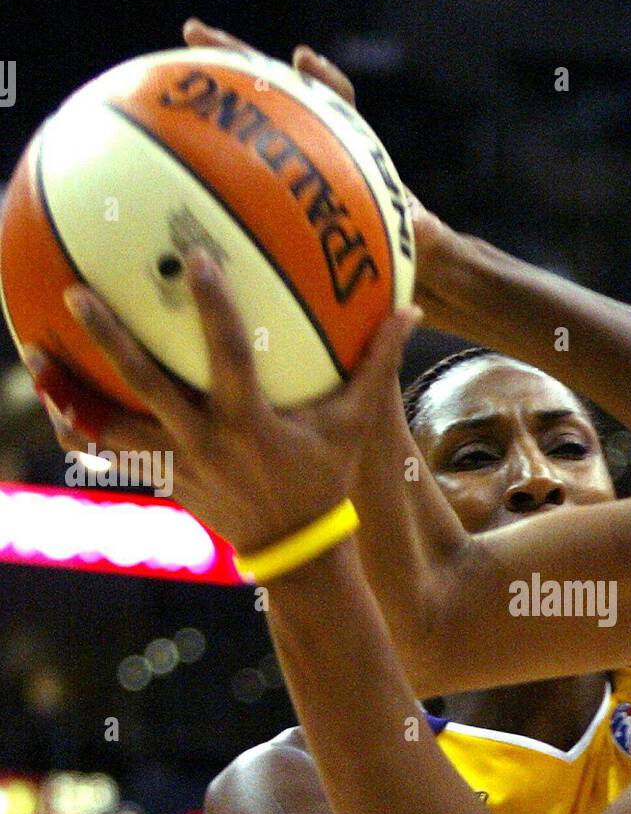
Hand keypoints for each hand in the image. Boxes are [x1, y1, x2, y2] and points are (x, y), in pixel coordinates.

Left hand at [30, 252, 420, 555]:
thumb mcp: (353, 427)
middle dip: (111, 342)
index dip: (215, 309)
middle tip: (75, 295)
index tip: (197, 261)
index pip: (229, 356)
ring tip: (33, 351)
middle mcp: (206, 441)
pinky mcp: (165, 480)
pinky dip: (84, 428)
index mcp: (250, 422)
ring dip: (73, 390)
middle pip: (147, 387)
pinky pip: (115, 453)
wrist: (296, 552)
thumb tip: (411, 311)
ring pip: (113, 424)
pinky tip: (57, 402)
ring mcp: (179, 464)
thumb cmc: (325, 481)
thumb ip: (375, 367)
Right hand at [181, 20, 457, 331]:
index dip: (324, 84)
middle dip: (240, 66)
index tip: (302, 62)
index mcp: (358, 160)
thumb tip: (425, 228)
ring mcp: (294, 178)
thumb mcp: (426, 249)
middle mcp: (321, 159)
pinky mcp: (278, 205)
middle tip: (195, 36)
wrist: (410, 282)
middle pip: (276, 99)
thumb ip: (428, 237)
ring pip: (248, 131)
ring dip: (210, 108)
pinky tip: (162, 178)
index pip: (340, 107)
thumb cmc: (423, 264)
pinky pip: (234, 185)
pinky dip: (204, 176)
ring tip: (163, 84)